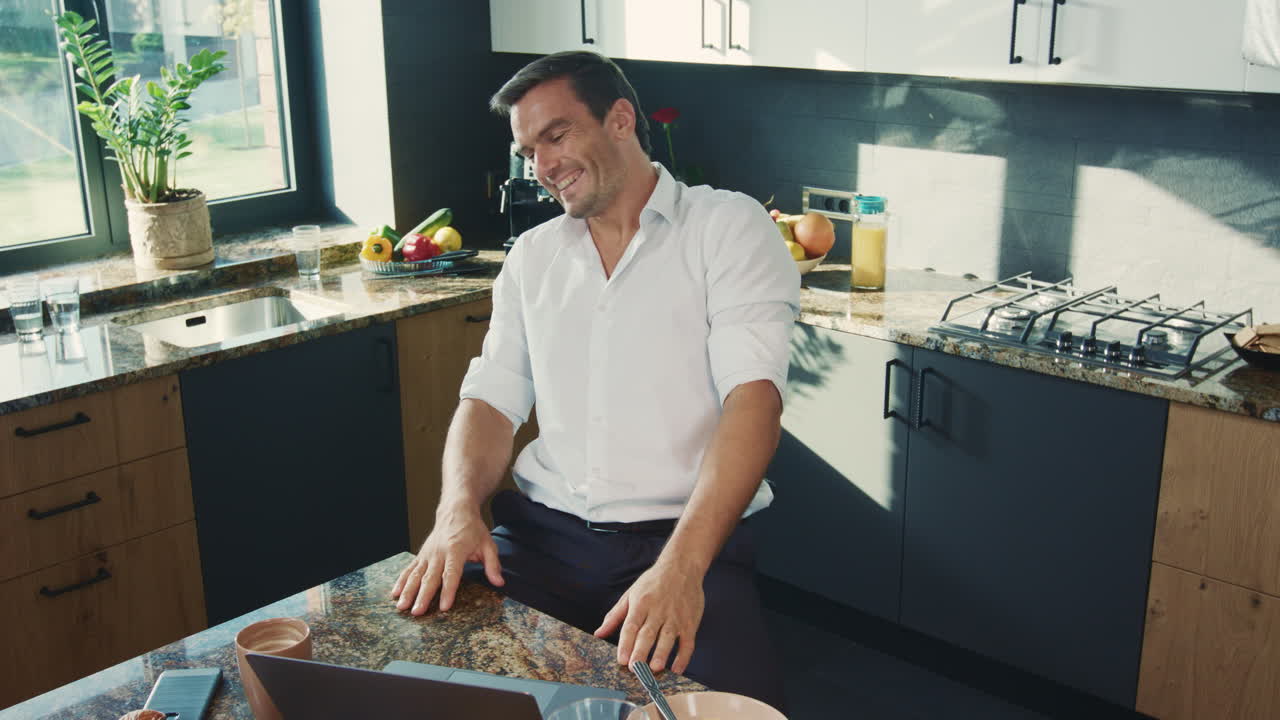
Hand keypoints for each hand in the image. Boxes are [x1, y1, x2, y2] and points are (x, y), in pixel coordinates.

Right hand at [390, 504, 503, 614]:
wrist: (455, 511)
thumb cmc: (473, 529)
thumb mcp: (488, 545)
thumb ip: (493, 565)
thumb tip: (499, 583)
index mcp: (456, 550)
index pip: (451, 574)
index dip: (448, 591)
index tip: (444, 607)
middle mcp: (439, 552)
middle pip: (430, 577)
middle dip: (422, 596)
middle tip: (417, 613)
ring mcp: (428, 554)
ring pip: (415, 574)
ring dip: (408, 591)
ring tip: (401, 607)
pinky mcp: (421, 555)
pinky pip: (409, 569)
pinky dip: (401, 581)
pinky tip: (395, 594)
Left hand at [593, 558, 703, 674]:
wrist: (682, 566)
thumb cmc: (654, 581)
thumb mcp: (631, 594)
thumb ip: (615, 616)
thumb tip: (598, 634)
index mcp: (641, 603)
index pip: (631, 625)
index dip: (626, 643)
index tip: (621, 660)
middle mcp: (658, 610)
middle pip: (648, 633)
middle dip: (641, 651)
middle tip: (635, 668)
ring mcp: (675, 616)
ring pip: (668, 637)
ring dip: (662, 653)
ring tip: (654, 668)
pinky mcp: (690, 622)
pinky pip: (688, 641)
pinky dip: (683, 656)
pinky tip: (676, 668)